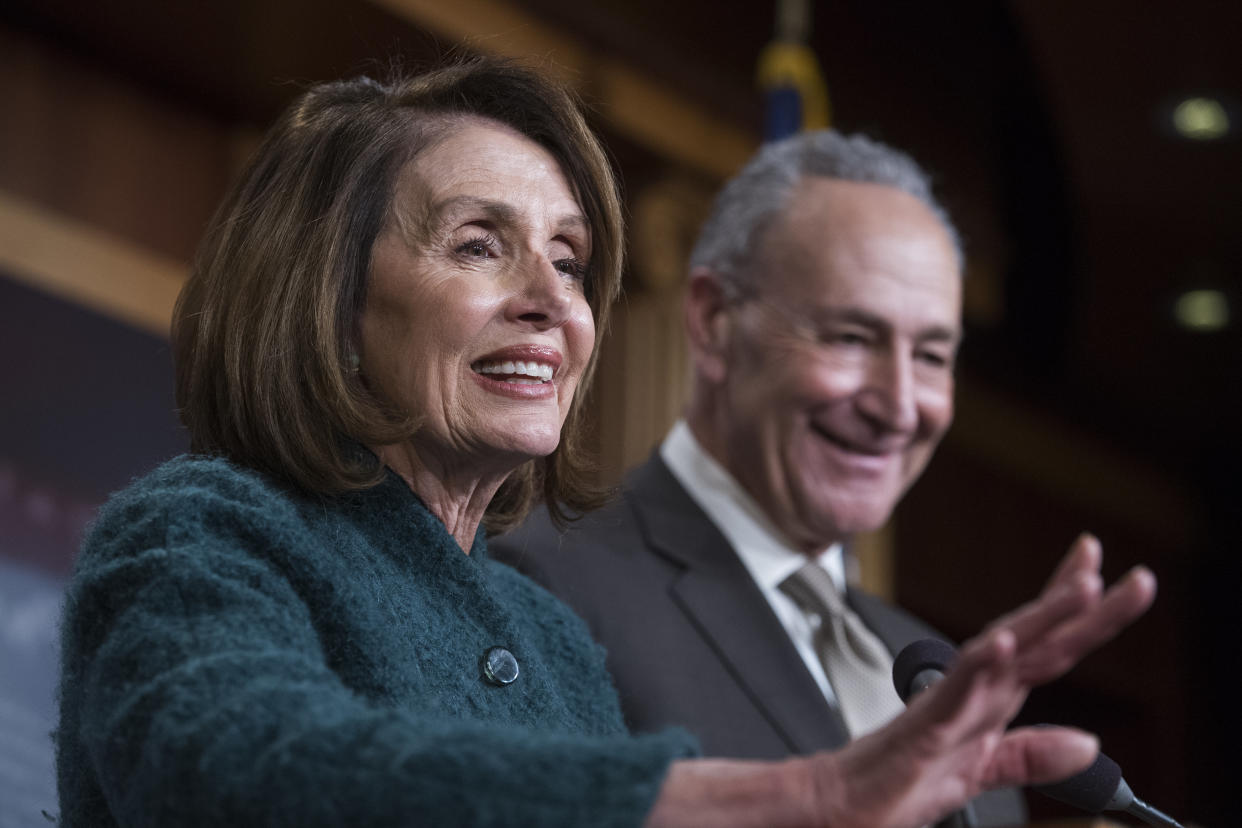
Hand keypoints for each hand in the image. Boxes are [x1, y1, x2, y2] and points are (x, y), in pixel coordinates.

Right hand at [806, 533, 1156, 827]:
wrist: (839, 805)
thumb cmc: (897, 784)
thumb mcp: (981, 772)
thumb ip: (1031, 755)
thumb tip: (1088, 742)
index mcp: (991, 700)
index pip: (1044, 646)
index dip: (1077, 610)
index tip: (1107, 572)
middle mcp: (974, 691)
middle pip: (1038, 639)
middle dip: (1080, 600)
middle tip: (1124, 567)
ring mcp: (949, 703)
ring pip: (1004, 651)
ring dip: (1044, 617)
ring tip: (1084, 587)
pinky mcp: (923, 726)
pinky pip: (956, 690)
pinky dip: (982, 663)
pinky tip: (1006, 643)